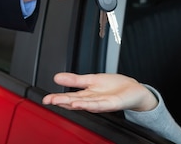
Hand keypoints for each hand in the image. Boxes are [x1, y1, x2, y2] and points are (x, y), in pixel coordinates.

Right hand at [42, 72, 158, 112]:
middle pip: (74, 101)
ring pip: (85, 104)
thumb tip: (57, 76)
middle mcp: (93, 101)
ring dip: (72, 103)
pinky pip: (99, 104)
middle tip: (49, 100)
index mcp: (87, 95)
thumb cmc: (115, 87)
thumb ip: (75, 79)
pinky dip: (89, 104)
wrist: (134, 91)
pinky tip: (80, 103)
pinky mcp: (112, 103)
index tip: (46, 99)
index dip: (57, 98)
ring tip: (61, 101)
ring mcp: (102, 103)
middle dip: (61, 101)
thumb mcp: (91, 79)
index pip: (69, 97)